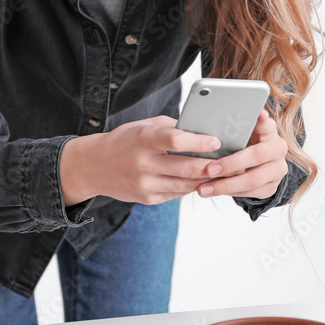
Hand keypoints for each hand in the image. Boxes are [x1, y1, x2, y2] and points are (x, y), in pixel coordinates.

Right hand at [61, 116, 228, 205]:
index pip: (175, 140)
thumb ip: (171, 128)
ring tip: (223, 174)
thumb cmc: (125, 141)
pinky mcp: (146, 198)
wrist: (92, 166)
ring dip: (206, 180)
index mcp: (143, 139)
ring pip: (185, 184)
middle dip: (212, 167)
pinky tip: (201, 181)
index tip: (216, 141)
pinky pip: (176, 194)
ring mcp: (144, 184)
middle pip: (185, 167)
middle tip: (231, 163)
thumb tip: (202, 130)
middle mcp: (143, 163)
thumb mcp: (143, 126)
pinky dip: (190, 187)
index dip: (198, 142)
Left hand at [195, 109, 288, 200]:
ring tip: (203, 188)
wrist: (256, 161)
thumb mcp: (241, 129)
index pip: (266, 123)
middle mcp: (278, 149)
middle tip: (209, 169)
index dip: (262, 120)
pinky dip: (229, 192)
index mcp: (270, 130)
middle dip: (230, 164)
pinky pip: (249, 193)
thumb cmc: (242, 141)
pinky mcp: (271, 187)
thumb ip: (238, 123)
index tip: (258, 116)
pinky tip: (213, 191)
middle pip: (257, 156)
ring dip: (225, 186)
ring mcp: (278, 170)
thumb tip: (240, 115)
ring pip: (252, 181)